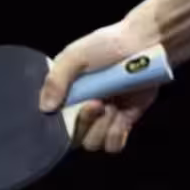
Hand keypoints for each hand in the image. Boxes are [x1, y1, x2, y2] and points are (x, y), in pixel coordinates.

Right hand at [38, 21, 158, 153]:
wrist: (145, 44)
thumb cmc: (109, 45)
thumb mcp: (75, 55)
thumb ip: (56, 79)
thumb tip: (45, 108)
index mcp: (67, 94)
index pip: (55, 123)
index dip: (65, 122)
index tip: (80, 104)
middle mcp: (82, 109)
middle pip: (74, 137)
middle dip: (86, 123)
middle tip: (99, 103)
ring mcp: (103, 117)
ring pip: (93, 143)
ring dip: (102, 128)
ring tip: (113, 105)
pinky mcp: (123, 122)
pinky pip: (113, 145)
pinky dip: (116, 135)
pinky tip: (122, 116)